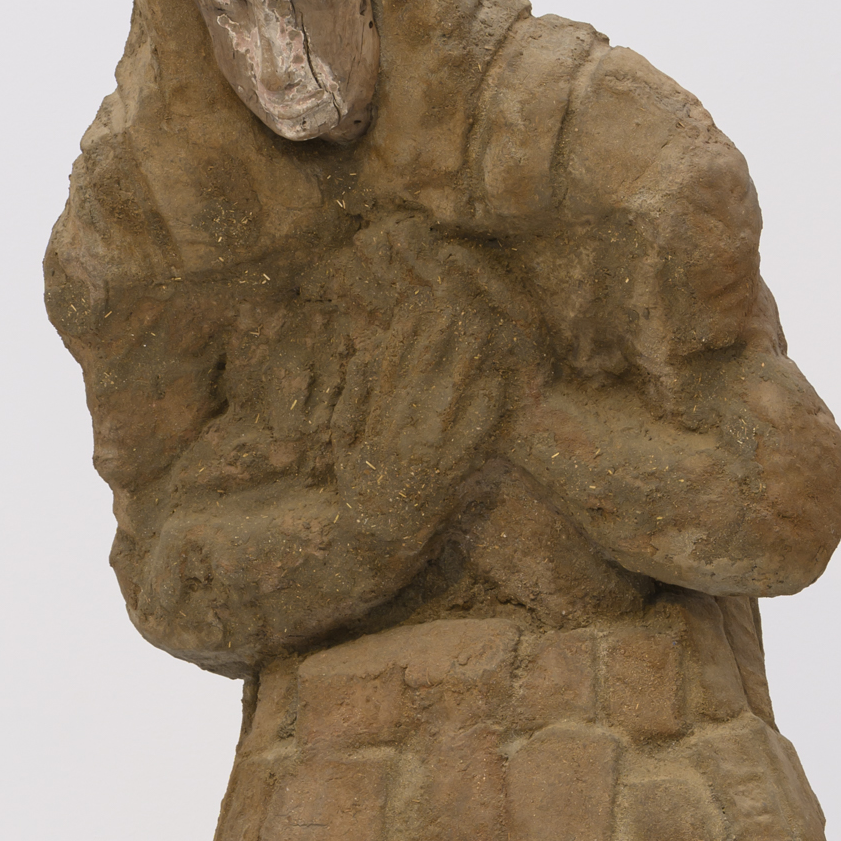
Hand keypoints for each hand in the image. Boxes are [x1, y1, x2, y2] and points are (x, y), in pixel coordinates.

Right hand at [330, 268, 513, 578]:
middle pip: (423, 373)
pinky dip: (484, 412)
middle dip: (441, 336)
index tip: (421, 301)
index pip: (391, 366)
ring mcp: (426, 452)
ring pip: (448, 398)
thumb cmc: (360, 488)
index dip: (407, 333)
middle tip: (461, 301)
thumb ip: (351, 399)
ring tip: (483, 329)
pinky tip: (498, 386)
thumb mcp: (342, 444)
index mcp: (374, 421)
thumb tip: (365, 356)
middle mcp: (399, 432)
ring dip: (467, 363)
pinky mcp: (450, 472)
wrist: (377, 539)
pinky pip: (471, 438)